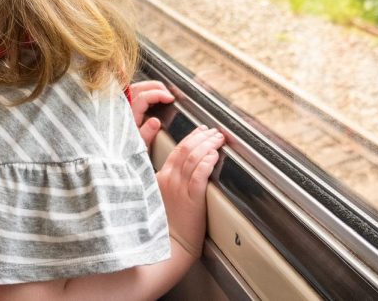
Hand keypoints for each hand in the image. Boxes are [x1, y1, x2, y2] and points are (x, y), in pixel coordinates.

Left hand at [130, 79, 174, 148]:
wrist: (115, 156)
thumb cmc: (127, 151)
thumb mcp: (139, 146)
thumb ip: (147, 134)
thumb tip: (155, 121)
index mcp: (129, 116)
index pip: (144, 97)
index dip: (159, 95)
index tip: (170, 99)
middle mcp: (124, 108)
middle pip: (139, 87)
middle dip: (156, 86)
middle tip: (168, 93)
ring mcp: (123, 107)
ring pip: (135, 88)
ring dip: (149, 87)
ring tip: (162, 93)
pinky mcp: (123, 109)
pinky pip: (132, 94)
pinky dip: (143, 91)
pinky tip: (152, 98)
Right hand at [156, 125, 223, 260]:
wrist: (168, 247)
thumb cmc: (166, 226)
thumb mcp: (158, 199)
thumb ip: (167, 182)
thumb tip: (183, 169)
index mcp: (159, 178)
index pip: (175, 151)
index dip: (190, 137)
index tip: (200, 130)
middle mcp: (168, 180)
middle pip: (186, 150)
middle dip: (202, 137)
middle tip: (214, 132)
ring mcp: (179, 188)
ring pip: (194, 158)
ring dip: (208, 145)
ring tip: (219, 139)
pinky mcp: (191, 198)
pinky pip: (200, 174)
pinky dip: (207, 161)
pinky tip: (215, 155)